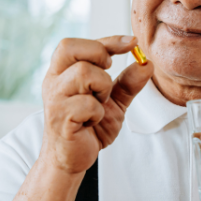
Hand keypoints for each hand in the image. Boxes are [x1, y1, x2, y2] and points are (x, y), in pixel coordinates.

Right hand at [41, 36, 153, 174]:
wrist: (73, 159)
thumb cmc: (88, 128)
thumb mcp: (114, 101)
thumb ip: (128, 83)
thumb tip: (146, 63)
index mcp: (63, 72)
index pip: (80, 44)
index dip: (109, 40)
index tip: (133, 42)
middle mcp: (54, 81)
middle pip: (71, 48)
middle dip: (99, 56)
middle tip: (108, 74)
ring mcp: (54, 98)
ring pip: (84, 73)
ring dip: (102, 88)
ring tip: (99, 105)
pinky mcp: (60, 117)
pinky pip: (87, 104)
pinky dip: (97, 113)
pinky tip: (91, 122)